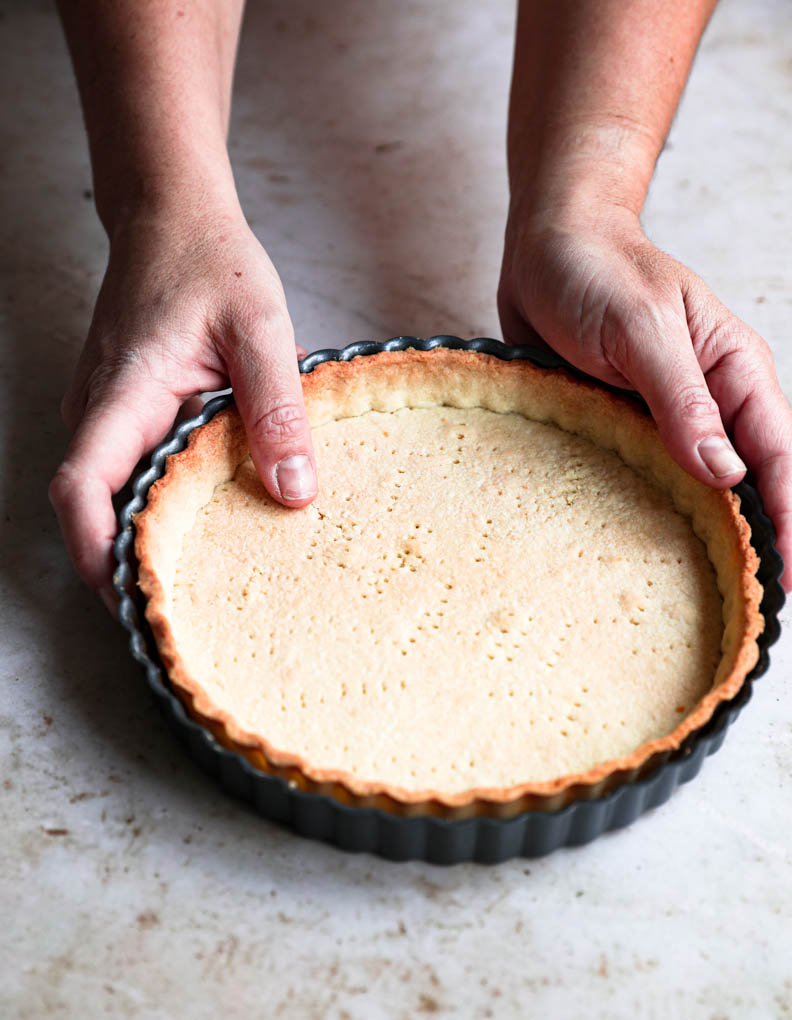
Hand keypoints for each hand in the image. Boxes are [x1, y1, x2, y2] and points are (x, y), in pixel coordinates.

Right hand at [49, 200, 316, 612]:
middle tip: (190, 616)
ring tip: (207, 584)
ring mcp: (108, 417)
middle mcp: (100, 414)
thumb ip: (278, 410)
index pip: (81, 491)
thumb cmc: (210, 262)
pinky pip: (135, 475)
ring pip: (116, 498)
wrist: (173, 216)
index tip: (137, 601)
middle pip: (95, 512)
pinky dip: (164, 505)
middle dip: (131, 568)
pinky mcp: (126, 416)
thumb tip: (295, 493)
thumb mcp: (260, 330)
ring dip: (150, 539)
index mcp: (122, 395)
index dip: (98, 554)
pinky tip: (215, 522)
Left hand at [498, 204, 791, 589]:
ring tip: (698, 596)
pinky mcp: (620, 427)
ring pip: (693, 488)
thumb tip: (724, 474)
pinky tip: (635, 554)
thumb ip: (682, 399)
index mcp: (732, 370)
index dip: (786, 518)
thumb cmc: (596, 269)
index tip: (785, 580)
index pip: (775, 455)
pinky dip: (645, 514)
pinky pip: (642, 480)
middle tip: (745, 606)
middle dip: (749, 541)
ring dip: (697, 535)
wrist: (542, 247)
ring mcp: (662, 418)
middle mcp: (706, 400)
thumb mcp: (641, 327)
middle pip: (743, 482)